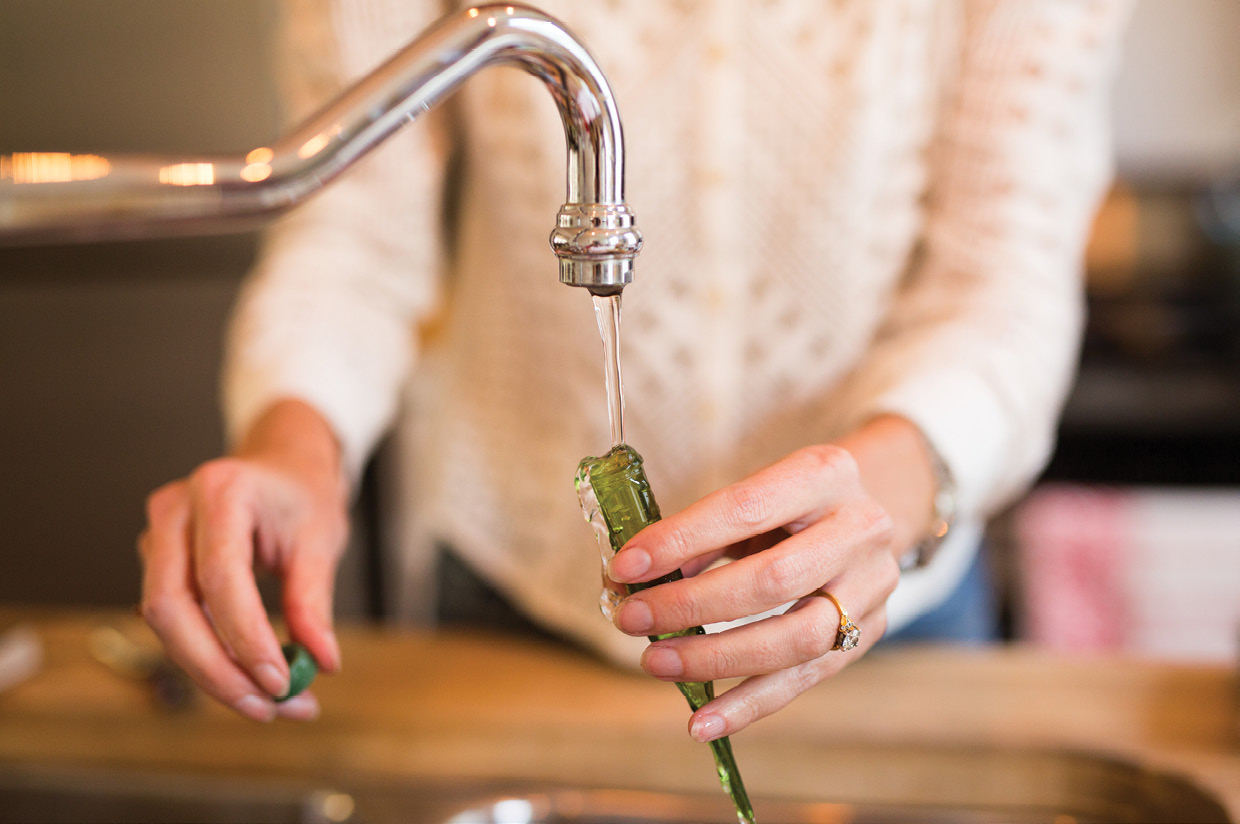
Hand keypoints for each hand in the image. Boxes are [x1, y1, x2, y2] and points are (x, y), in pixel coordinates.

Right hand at [138, 400, 347, 721]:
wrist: (282, 466)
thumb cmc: (302, 494)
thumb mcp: (321, 538)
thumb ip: (314, 601)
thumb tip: (321, 662)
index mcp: (221, 492)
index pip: (219, 578)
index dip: (245, 638)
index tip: (281, 681)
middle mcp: (175, 511)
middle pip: (170, 608)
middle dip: (216, 670)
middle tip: (269, 708)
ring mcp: (158, 537)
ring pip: (165, 624)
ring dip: (214, 674)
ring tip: (273, 704)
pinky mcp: (158, 564)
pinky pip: (175, 622)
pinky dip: (210, 657)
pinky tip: (250, 682)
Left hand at [606, 416, 934, 740]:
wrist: (871, 512)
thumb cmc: (790, 504)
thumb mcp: (755, 495)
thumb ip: (706, 532)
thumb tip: (637, 576)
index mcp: (825, 474)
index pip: (747, 508)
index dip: (682, 539)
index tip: (626, 564)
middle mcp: (859, 530)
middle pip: (773, 580)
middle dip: (692, 604)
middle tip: (632, 618)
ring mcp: (870, 588)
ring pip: (794, 640)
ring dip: (715, 658)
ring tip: (656, 662)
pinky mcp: (865, 636)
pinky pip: (803, 680)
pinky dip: (747, 706)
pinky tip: (701, 722)